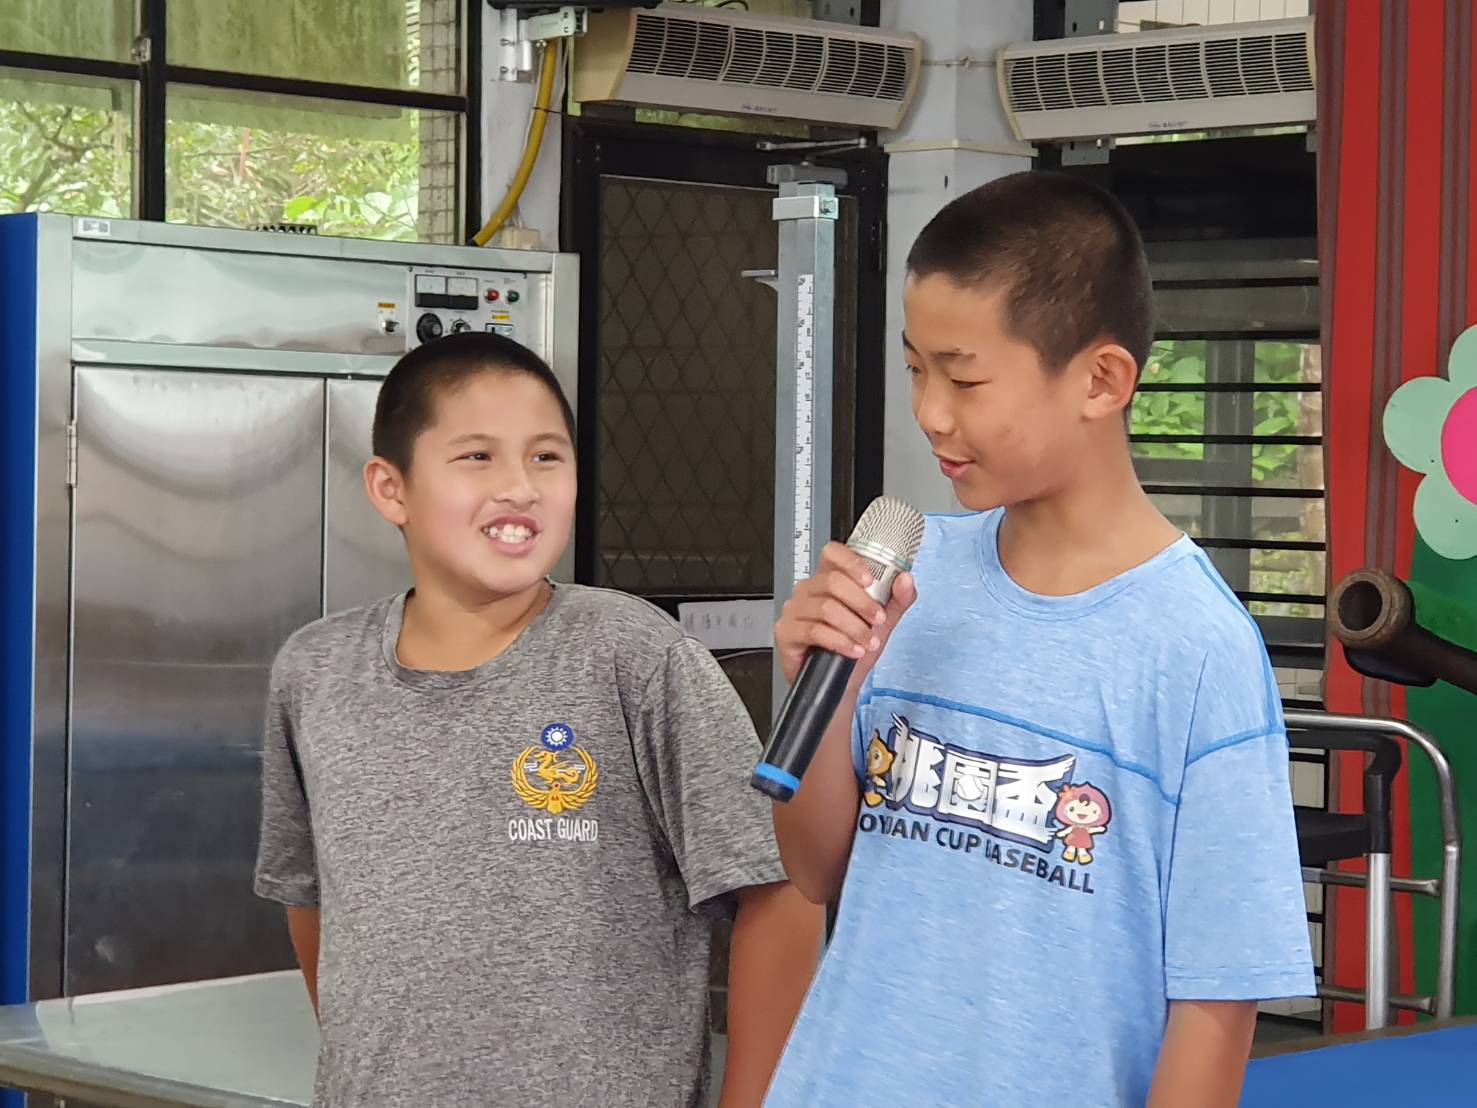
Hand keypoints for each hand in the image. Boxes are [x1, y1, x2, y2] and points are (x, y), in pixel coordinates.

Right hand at [775, 542, 916, 685]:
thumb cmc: (855, 650)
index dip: (851, 562)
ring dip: (853, 626)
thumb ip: (897, 601)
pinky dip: (839, 641)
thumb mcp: (882, 623)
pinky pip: (814, 631)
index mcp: (828, 581)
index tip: (871, 581)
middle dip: (861, 602)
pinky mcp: (787, 633)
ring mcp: (794, 611)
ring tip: (867, 641)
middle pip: (832, 581)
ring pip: (825, 608)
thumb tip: (906, 580)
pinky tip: (852, 650)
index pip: (832, 553)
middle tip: (877, 620)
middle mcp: (808, 591)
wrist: (842, 685)